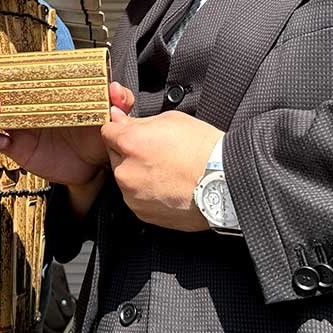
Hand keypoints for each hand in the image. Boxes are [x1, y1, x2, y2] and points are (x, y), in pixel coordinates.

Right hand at [0, 68, 133, 186]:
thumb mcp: (109, 114)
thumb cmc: (97, 133)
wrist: (93, 166)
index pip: (12, 72)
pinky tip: (1, 141)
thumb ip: (119, 100)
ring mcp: (16, 125)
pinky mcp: (15, 147)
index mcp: (40, 89)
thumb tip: (114, 88)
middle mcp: (23, 103)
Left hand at [101, 107, 222, 230]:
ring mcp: (133, 195)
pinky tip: (169, 186)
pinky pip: (137, 198)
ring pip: (126, 180)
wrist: (225, 183)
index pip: (107, 132)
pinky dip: (148, 193)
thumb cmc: (205, 150)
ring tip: (168, 171)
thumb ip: (138, 120)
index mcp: (130, 143)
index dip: (122, 131)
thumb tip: (119, 119)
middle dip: (131, 154)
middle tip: (159, 153)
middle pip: (116, 157)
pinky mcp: (143, 213)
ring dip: (139, 174)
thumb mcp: (172, 120)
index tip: (134, 134)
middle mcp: (126, 171)